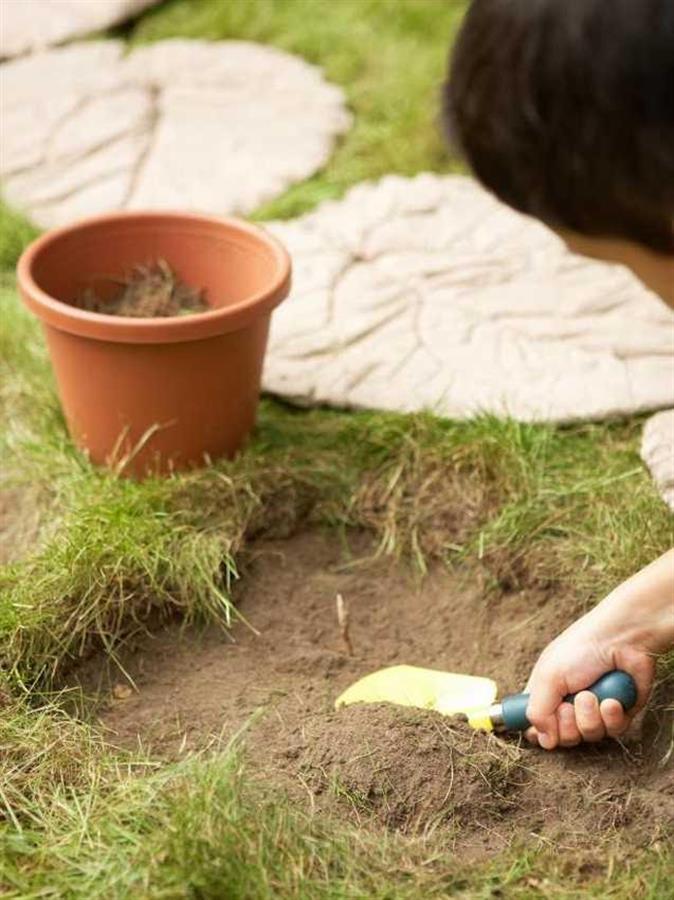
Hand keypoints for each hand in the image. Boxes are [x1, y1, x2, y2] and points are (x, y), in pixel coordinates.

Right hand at [524, 550, 672, 749]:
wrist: (622, 638)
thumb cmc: (580, 649)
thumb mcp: (548, 676)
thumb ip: (538, 711)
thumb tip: (544, 741)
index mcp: (547, 694)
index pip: (536, 726)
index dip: (539, 732)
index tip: (542, 727)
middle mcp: (570, 705)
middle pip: (563, 738)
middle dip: (567, 723)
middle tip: (569, 704)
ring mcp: (595, 711)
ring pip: (589, 736)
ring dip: (590, 716)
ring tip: (592, 694)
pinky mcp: (620, 714)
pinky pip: (613, 731)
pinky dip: (612, 716)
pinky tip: (613, 700)